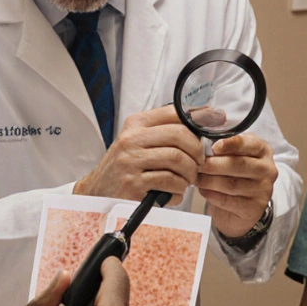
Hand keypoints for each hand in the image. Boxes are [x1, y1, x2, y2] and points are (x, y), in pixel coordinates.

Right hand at [74, 106, 202, 205]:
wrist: (97, 192)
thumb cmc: (125, 167)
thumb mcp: (138, 141)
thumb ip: (165, 130)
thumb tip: (203, 116)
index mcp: (136, 124)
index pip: (174, 113)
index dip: (198, 122)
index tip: (209, 131)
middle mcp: (131, 139)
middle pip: (180, 136)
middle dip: (197, 151)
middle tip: (199, 163)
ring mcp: (130, 161)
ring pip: (178, 159)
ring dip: (190, 173)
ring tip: (187, 180)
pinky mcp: (133, 184)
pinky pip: (170, 182)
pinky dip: (179, 190)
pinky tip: (175, 192)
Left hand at [196, 133, 278, 237]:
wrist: (240, 207)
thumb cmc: (234, 176)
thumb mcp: (234, 156)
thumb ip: (224, 148)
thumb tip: (204, 145)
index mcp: (263, 151)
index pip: (251, 143)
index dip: (232, 144)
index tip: (215, 147)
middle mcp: (267, 169)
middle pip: (239, 164)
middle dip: (214, 164)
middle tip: (198, 164)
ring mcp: (263, 190)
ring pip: (231, 184)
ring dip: (209, 180)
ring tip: (197, 178)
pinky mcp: (254, 209)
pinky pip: (228, 201)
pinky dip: (211, 195)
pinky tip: (203, 190)